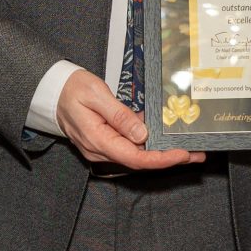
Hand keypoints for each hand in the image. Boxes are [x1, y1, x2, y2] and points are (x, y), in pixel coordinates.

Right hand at [58, 68, 202, 170]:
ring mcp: (103, 148)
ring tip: (189, 147)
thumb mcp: (96, 95)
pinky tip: (166, 138)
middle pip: (141, 161)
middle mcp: (101, 150)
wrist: (52, 92)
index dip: (161, 159)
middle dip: (170, 158)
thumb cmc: (71, 90)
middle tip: (197, 153)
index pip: (135, 158)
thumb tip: (142, 134)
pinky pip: (131, 147)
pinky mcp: (107, 142)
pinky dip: (150, 144)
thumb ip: (119, 115)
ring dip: (163, 153)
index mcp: (98, 140)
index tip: (182, 154)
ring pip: (138, 155)